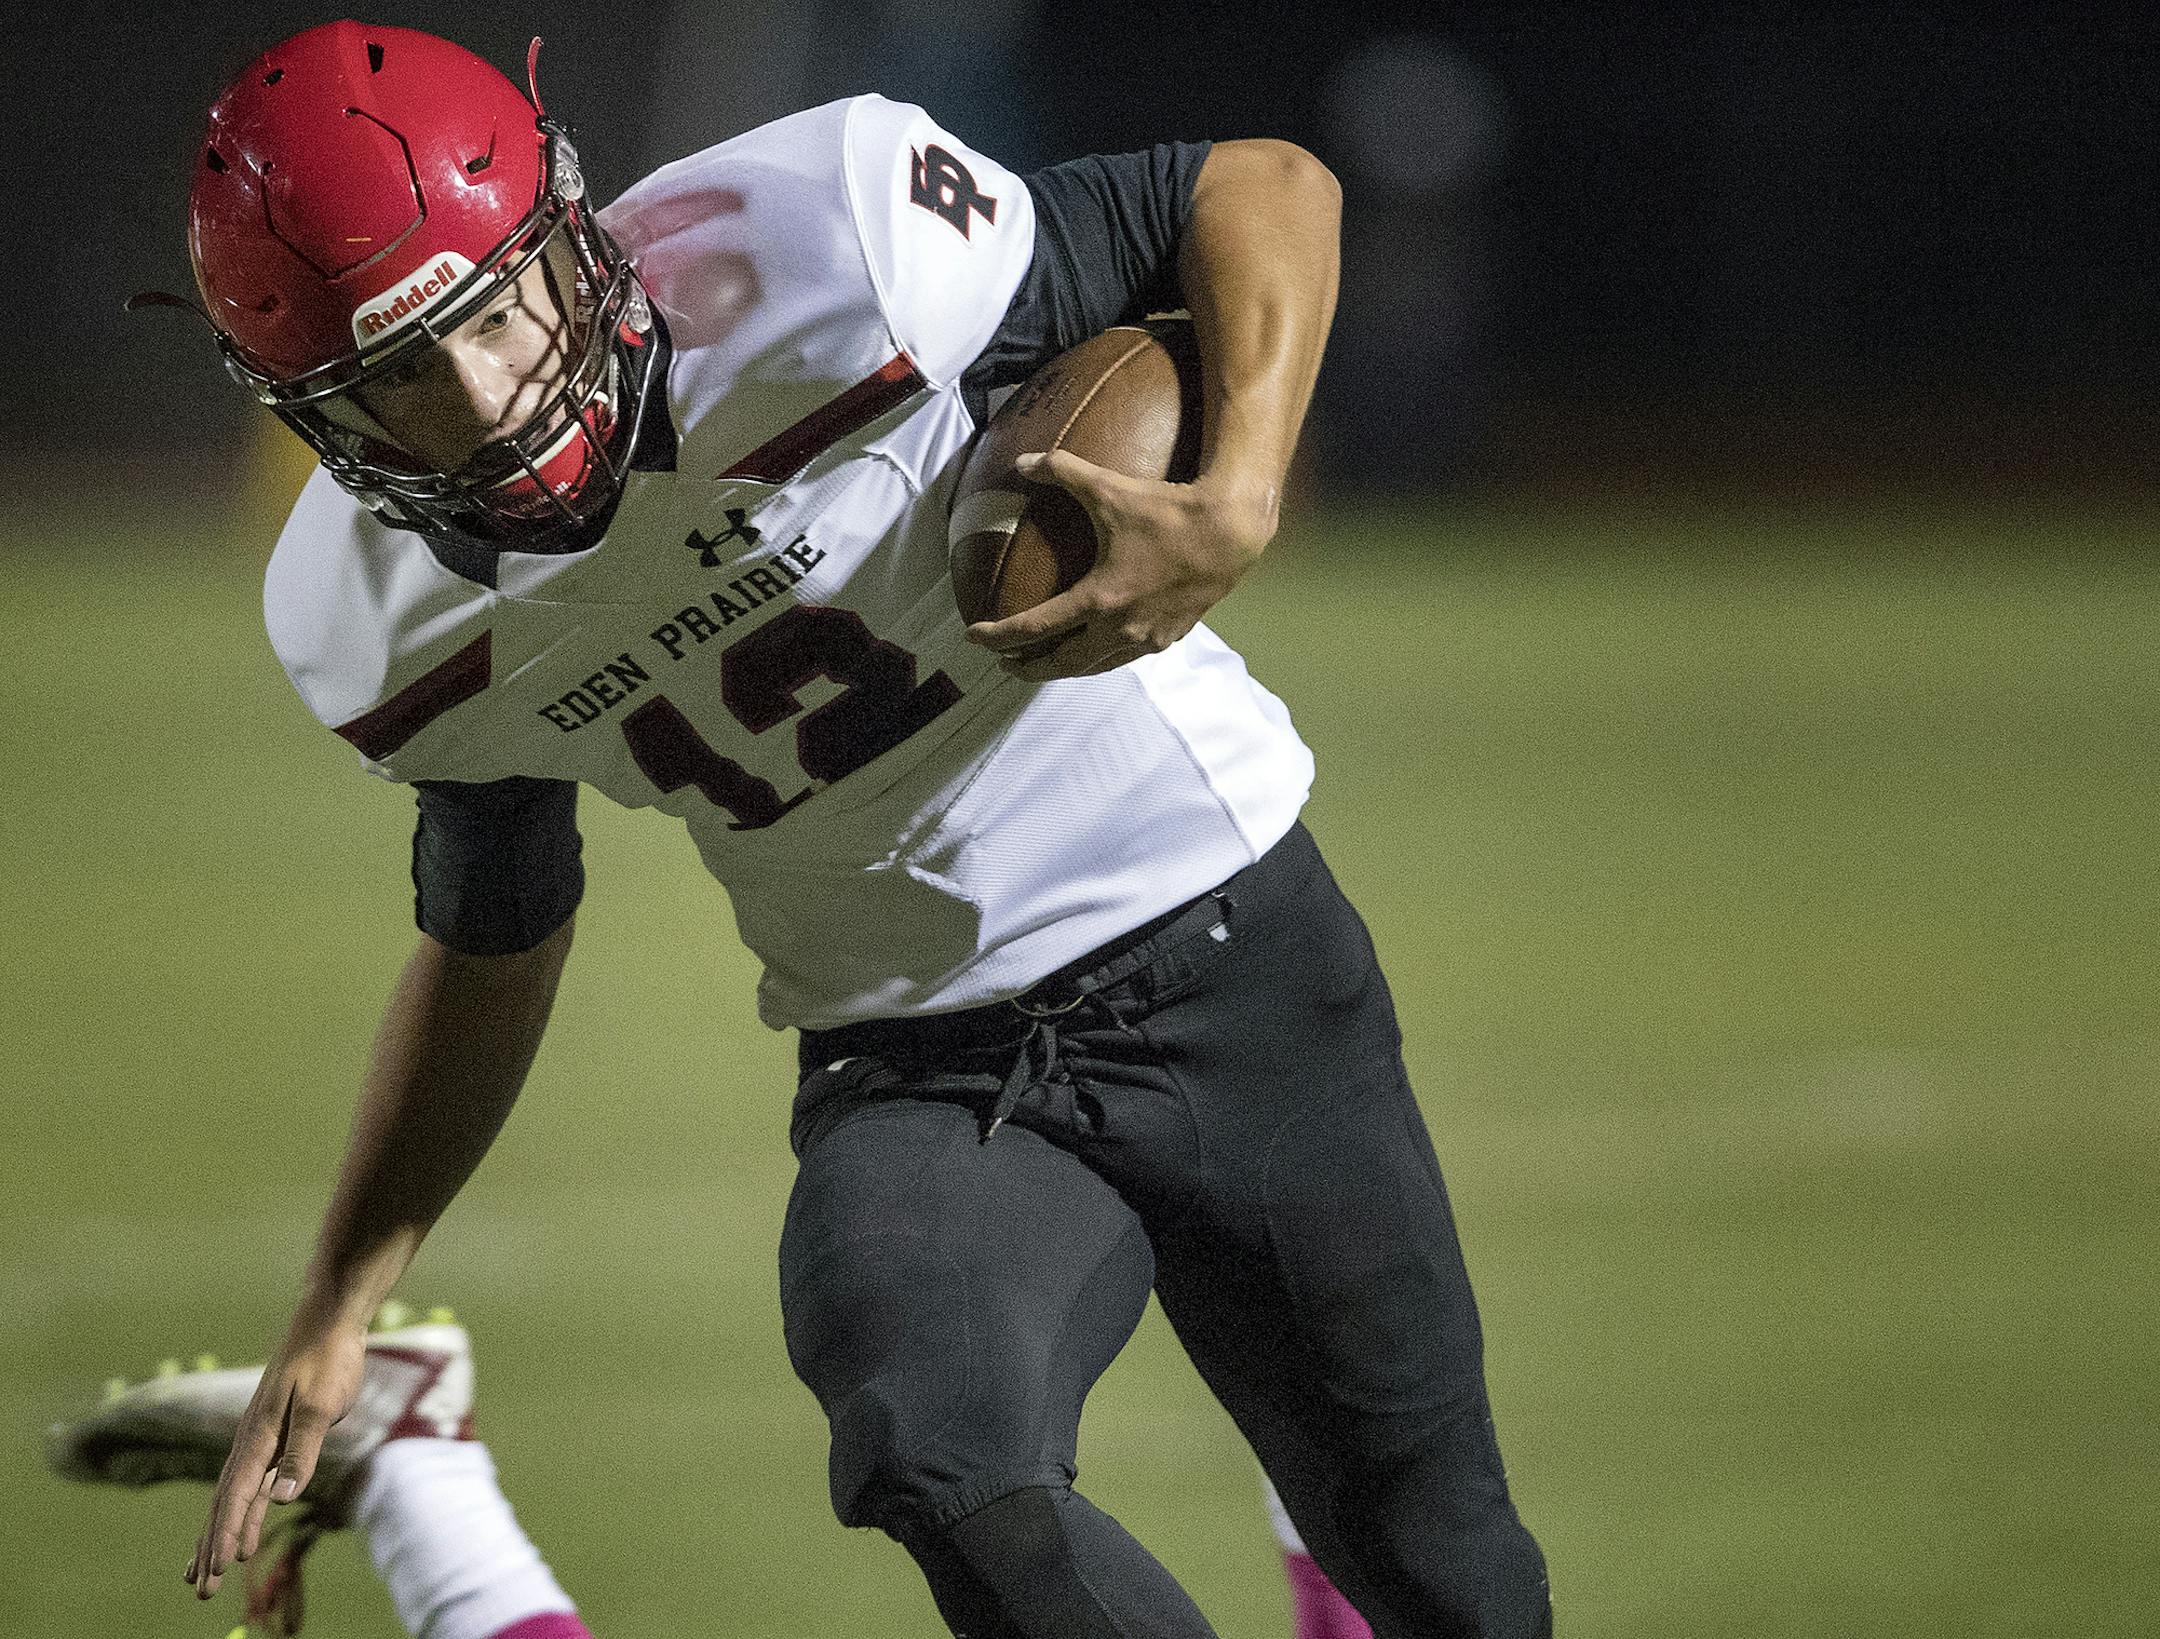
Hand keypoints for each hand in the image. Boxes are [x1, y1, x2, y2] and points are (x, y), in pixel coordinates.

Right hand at [185, 1311, 366, 1601]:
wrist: (329, 1320)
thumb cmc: (328, 1358)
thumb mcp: (321, 1405)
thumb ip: (302, 1451)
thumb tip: (279, 1499)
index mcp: (258, 1436)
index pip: (236, 1496)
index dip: (226, 1534)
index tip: (217, 1570)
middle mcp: (252, 1440)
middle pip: (225, 1503)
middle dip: (212, 1547)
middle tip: (201, 1590)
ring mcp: (262, 1438)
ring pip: (235, 1496)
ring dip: (223, 1534)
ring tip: (209, 1572)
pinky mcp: (277, 1434)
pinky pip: (253, 1482)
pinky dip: (244, 1510)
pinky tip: (243, 1531)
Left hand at [965, 451, 1275, 681]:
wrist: (1230, 531)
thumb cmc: (1168, 509)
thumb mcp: (1108, 486)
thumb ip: (1060, 470)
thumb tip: (1019, 460)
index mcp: (1099, 600)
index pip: (1035, 628)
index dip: (997, 636)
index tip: (973, 637)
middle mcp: (1120, 628)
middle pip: (1064, 664)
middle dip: (1030, 668)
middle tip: (1006, 664)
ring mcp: (1148, 637)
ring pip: (1097, 667)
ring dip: (1068, 668)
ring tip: (1048, 661)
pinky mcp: (1171, 636)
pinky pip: (1127, 657)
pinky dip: (1103, 658)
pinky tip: (1098, 648)